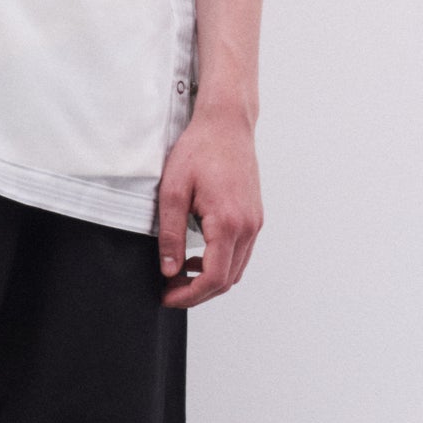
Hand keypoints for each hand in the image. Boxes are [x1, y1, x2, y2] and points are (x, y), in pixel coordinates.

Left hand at [155, 106, 261, 307]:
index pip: (214, 277)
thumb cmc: (200, 150)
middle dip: (197, 293)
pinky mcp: (254, 218)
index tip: (167, 297)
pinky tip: (196, 259)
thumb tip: (169, 270)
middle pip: (227, 280)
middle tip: (169, 291)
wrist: (227, 125)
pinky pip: (240, 254)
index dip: (189, 295)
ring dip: (209, 280)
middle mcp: (248, 227)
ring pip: (236, 270)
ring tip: (178, 277)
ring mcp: (255, 223)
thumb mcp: (173, 191)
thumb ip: (170, 235)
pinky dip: (220, 265)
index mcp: (229, 222)